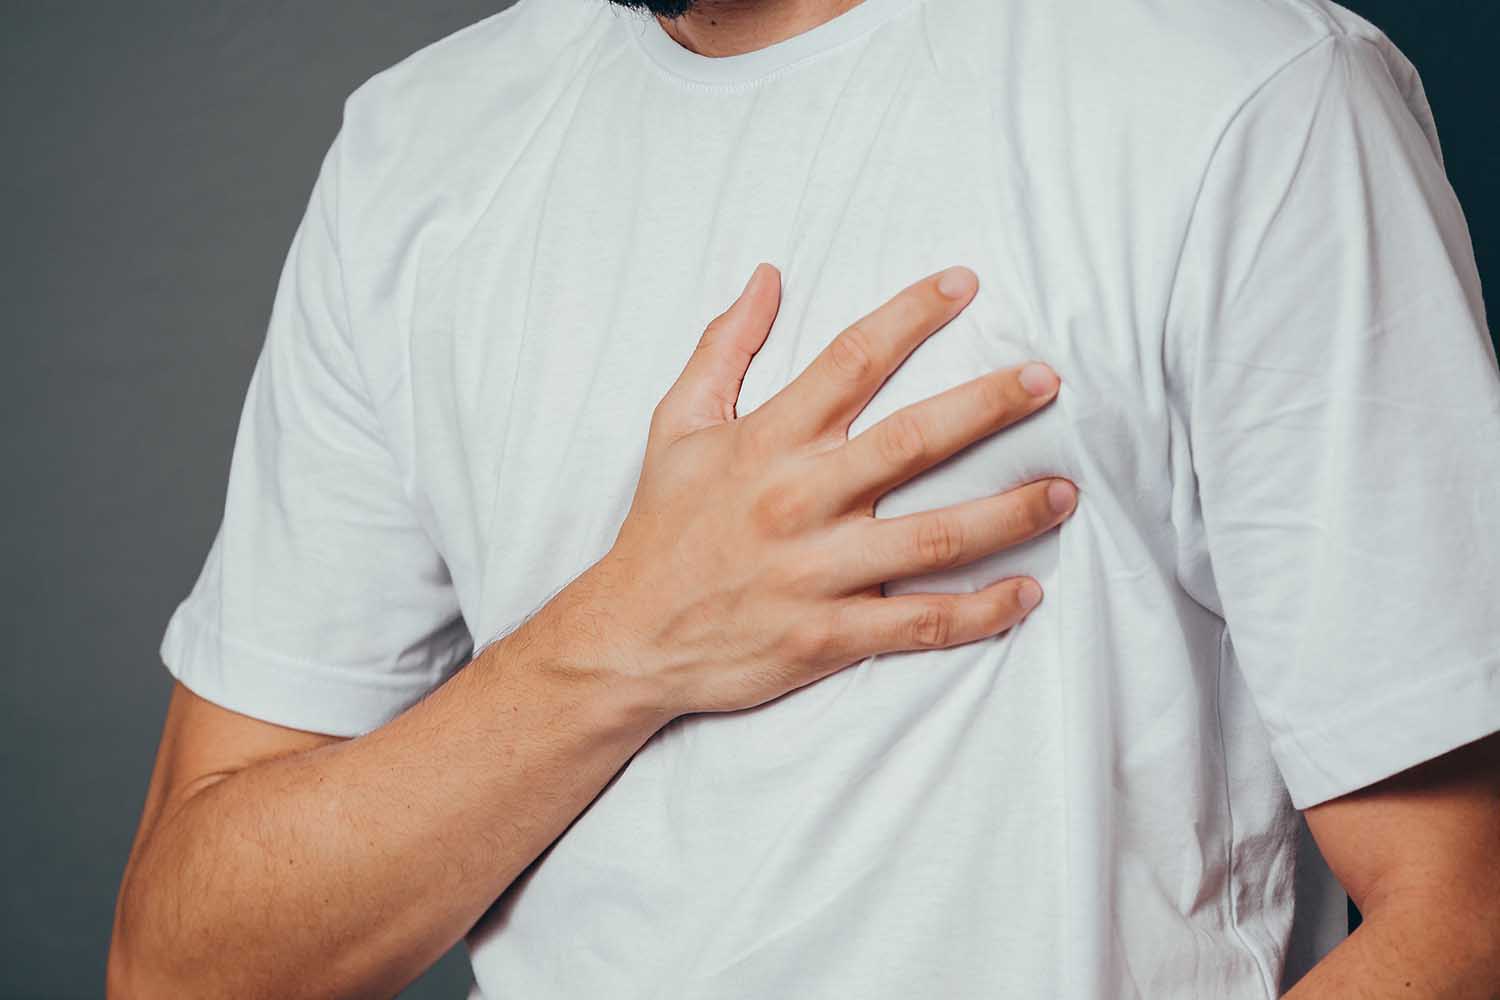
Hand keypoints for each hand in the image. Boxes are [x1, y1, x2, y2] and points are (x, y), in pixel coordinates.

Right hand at [537, 262, 1075, 718]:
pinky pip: (919, 625)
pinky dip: (979, 613)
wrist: (628, 637)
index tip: (965, 284)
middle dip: (988, 405)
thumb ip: (722, 348)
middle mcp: (800, 500)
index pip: (851, 360)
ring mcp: (818, 571)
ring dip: (1009, 513)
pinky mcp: (828, 636)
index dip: (912, 315)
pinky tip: (1026, 594)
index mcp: (768, 441)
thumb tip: (765, 277)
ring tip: (1065, 492)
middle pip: (913, 441)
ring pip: (935, 538)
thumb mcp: (676, 425)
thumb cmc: (661, 527)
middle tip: (1046, 380)